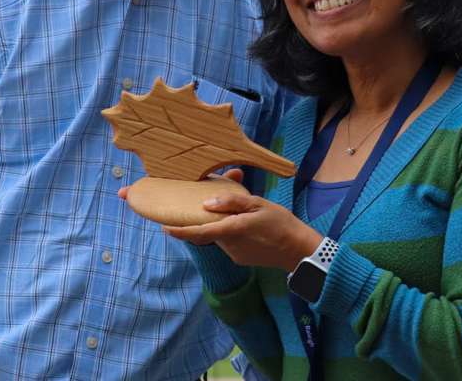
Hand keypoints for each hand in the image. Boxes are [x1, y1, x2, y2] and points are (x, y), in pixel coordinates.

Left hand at [165, 186, 322, 271]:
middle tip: (203, 206)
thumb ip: (232, 201)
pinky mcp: (240, 259)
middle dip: (203, 220)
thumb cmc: (281, 223)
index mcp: (233, 229)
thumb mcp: (259, 204)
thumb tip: (207, 203)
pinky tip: (246, 226)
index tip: (163, 227)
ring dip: (220, 226)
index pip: (199, 231)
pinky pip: (228, 243)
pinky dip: (229, 233)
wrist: (298, 250)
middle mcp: (230, 245)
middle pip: (208, 231)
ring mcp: (235, 254)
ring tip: (237, 213)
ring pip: (219, 236)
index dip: (179, 231)